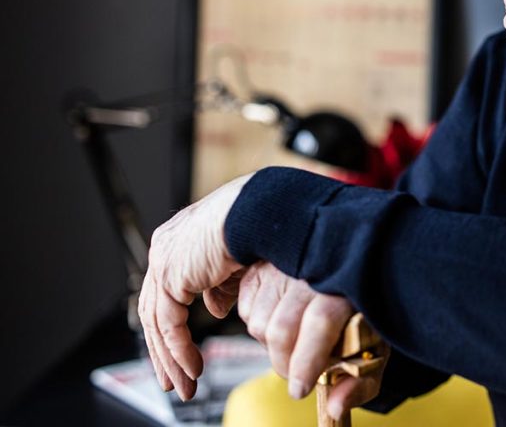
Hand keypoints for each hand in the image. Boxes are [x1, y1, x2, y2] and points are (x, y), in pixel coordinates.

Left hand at [138, 174, 251, 398]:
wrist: (262, 211)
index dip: (175, 327)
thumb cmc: (261, 225)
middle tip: (174, 379)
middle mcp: (166, 249)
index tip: (184, 353)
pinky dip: (180, 350)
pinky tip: (194, 368)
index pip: (167, 294)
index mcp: (180, 241)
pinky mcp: (170, 276)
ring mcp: (164, 261)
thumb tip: (214, 309)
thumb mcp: (240, 264)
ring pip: (158, 323)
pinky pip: (168, 325)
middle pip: (155, 311)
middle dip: (166, 351)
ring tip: (185, 384)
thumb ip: (222, 287)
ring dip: (172, 358)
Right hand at [237, 262, 388, 418]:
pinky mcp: (261, 268)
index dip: (306, 361)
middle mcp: (314, 271)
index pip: (320, 323)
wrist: (352, 279)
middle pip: (283, 327)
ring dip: (271, 345)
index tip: (300, 390)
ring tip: (294, 343)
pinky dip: (258, 325)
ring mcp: (284, 267)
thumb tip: (336, 408)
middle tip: (297, 376)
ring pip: (259, 322)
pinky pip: (245, 309)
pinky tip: (281, 323)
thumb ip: (359, 382)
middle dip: (284, 364)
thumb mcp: (372, 350)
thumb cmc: (362, 319)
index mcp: (347, 288)